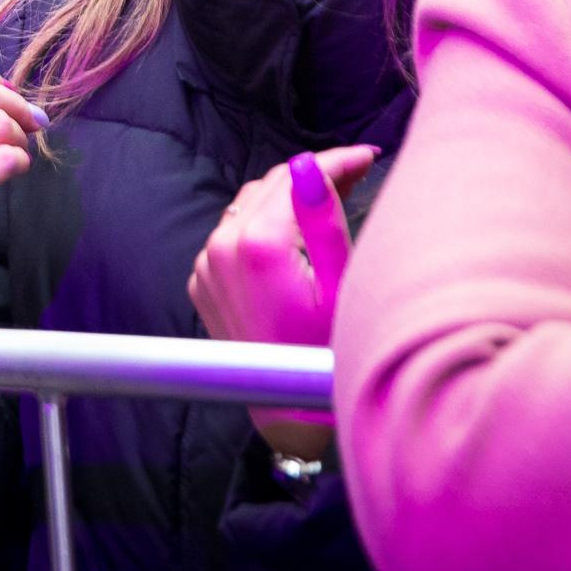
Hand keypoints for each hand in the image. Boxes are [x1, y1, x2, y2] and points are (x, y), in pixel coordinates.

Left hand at [188, 146, 374, 459]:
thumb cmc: (326, 354)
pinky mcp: (201, 281)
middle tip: (359, 172)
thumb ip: (325, 220)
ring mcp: (205, 266)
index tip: (368, 155)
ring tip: (334, 194)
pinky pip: (233, 234)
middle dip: (314, 174)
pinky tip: (296, 230)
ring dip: (287, 196)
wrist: (291, 415)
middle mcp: (219, 248)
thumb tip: (310, 165)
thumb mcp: (342, 285)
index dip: (336, 160)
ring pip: (249, 206)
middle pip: (271, 186)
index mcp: (256, 245)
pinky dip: (263, 223)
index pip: (297, 176)